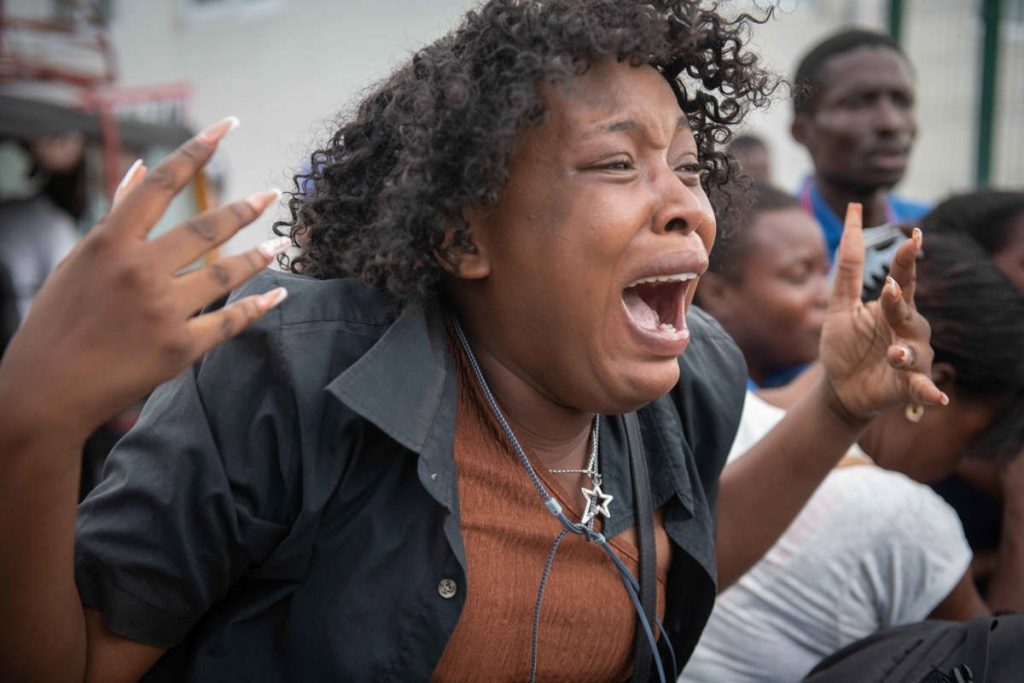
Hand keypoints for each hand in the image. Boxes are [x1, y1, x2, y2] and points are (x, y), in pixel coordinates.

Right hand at [0, 117, 289, 445]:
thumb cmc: (59, 321)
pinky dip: (259, 306)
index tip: (227, 126)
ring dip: (261, 255)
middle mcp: (140, 271)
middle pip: (206, 227)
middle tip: (273, 194)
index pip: (162, 184)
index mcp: (110, 243)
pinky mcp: (180, 348)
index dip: (197, 150)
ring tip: (282, 241)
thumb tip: (138, 167)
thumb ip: (116, 216)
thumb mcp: (79, 261)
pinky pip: (230, 321)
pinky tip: (278, 292)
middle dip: (245, 208)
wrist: (47, 390)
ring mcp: (163, 311)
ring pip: (226, 273)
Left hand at [819, 203, 946, 423]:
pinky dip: (930, 393)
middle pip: (909, 313)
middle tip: (889, 291)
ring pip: (916, 352)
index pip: (905, 279)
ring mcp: (913, 359)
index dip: (908, 258)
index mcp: (894, 309)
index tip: (913, 236)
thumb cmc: (844, 345)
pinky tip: (938, 399)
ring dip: (906, 353)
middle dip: (899, 305)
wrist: (839, 388)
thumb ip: (848, 270)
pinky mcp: (908, 387)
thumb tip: (851, 225)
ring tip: (894, 354)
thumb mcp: (840, 306)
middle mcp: (910, 331)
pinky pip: (923, 389)